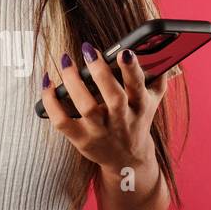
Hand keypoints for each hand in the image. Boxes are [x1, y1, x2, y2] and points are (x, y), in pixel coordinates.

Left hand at [40, 43, 169, 171]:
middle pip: (113, 97)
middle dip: (100, 72)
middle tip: (88, 50)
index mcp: (139, 106)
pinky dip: (51, 102)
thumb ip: (157, 77)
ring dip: (73, 82)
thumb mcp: (151, 102)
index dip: (132, 70)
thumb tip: (162, 51)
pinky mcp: (81, 140)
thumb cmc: (136, 121)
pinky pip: (62, 121)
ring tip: (66, 61)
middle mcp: (121, 120)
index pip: (138, 86)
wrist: (127, 159)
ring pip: (86, 107)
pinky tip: (48, 83)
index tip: (124, 52)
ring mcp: (100, 131)